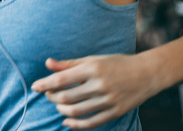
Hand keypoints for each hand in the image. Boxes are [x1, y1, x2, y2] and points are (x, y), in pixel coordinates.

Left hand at [31, 55, 158, 128]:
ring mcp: (108, 100)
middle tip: (49, 95)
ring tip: (59, 106)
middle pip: (66, 97)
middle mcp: (100, 84)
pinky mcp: (115, 112)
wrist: (147, 73)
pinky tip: (67, 121)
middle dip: (52, 97)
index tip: (35, 87)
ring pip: (76, 111)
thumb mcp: (93, 59)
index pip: (62, 79)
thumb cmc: (117, 63)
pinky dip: (75, 125)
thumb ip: (69, 64)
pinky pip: (91, 123)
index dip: (45, 84)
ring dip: (62, 110)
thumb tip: (48, 63)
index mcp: (93, 68)